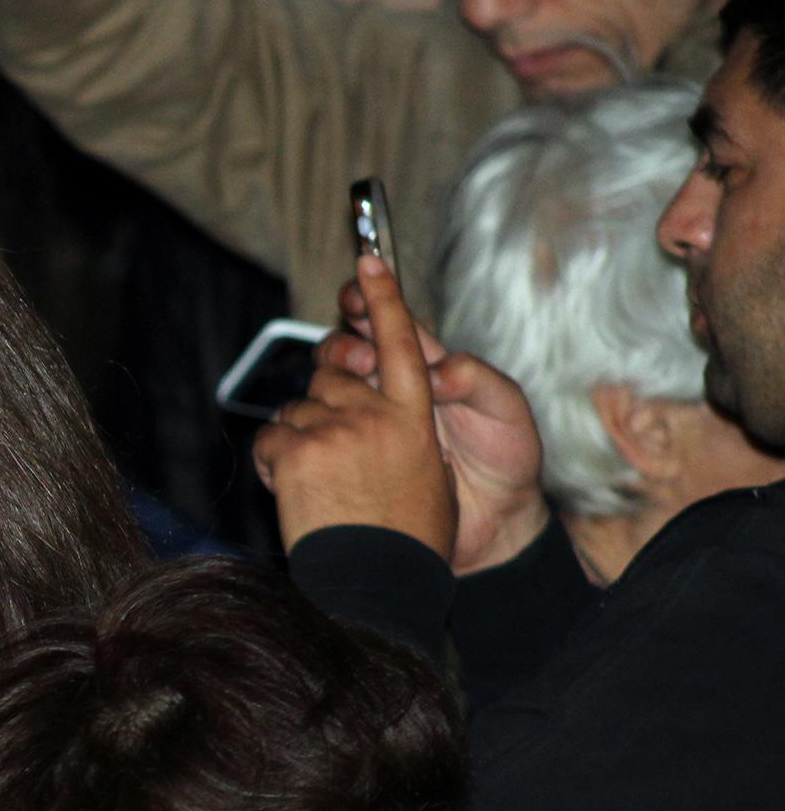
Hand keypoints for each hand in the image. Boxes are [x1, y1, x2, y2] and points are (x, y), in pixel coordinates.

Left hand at [254, 255, 459, 557]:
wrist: (379, 582)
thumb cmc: (408, 537)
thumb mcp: (428, 473)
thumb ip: (401, 428)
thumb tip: (372, 411)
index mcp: (417, 414)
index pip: (401, 340)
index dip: (383, 298)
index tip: (367, 261)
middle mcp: (376, 413)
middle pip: (333, 374)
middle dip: (325, 402)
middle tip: (332, 448)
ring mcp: (334, 429)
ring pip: (297, 409)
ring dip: (300, 438)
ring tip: (320, 484)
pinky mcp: (296, 450)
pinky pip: (271, 438)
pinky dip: (275, 463)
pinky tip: (295, 492)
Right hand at [332, 277, 548, 573]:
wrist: (493, 526)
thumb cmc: (506, 463)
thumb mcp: (508, 413)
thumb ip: (478, 381)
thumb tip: (435, 375)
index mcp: (425, 370)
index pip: (389, 324)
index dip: (370, 298)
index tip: (360, 284)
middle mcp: (387, 394)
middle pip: (343, 352)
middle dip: (341, 346)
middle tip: (359, 362)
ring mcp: (363, 429)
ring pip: (322, 392)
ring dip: (322, 388)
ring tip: (339, 401)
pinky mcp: (346, 462)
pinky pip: (311, 438)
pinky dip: (301, 431)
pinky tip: (309, 435)